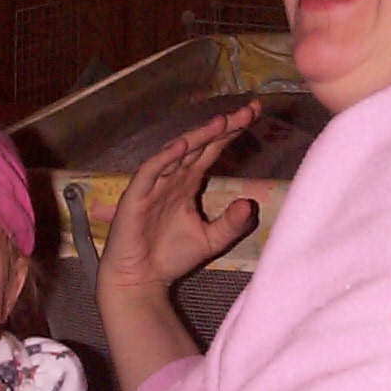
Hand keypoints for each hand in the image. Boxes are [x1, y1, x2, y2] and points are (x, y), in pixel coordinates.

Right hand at [97, 98, 261, 301]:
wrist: (139, 280)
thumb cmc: (170, 257)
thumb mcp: (212, 240)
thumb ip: (231, 223)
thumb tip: (250, 203)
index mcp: (188, 182)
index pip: (213, 150)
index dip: (232, 132)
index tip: (255, 114)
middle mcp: (172, 176)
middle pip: (199, 144)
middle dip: (222, 126)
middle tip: (248, 111)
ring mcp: (153, 184)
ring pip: (176, 152)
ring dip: (198, 136)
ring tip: (221, 122)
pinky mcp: (135, 196)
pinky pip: (150, 171)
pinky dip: (165, 157)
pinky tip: (183, 145)